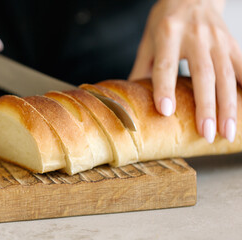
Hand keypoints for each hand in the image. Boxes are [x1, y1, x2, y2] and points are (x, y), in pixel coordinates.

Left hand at [129, 0, 240, 142]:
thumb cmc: (165, 20)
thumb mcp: (148, 40)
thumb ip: (141, 68)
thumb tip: (130, 101)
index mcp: (168, 34)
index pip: (165, 65)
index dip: (165, 88)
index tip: (166, 111)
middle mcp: (195, 35)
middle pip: (203, 74)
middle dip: (205, 106)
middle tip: (206, 133)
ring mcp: (217, 39)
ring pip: (226, 75)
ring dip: (228, 106)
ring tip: (226, 132)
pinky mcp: (231, 43)